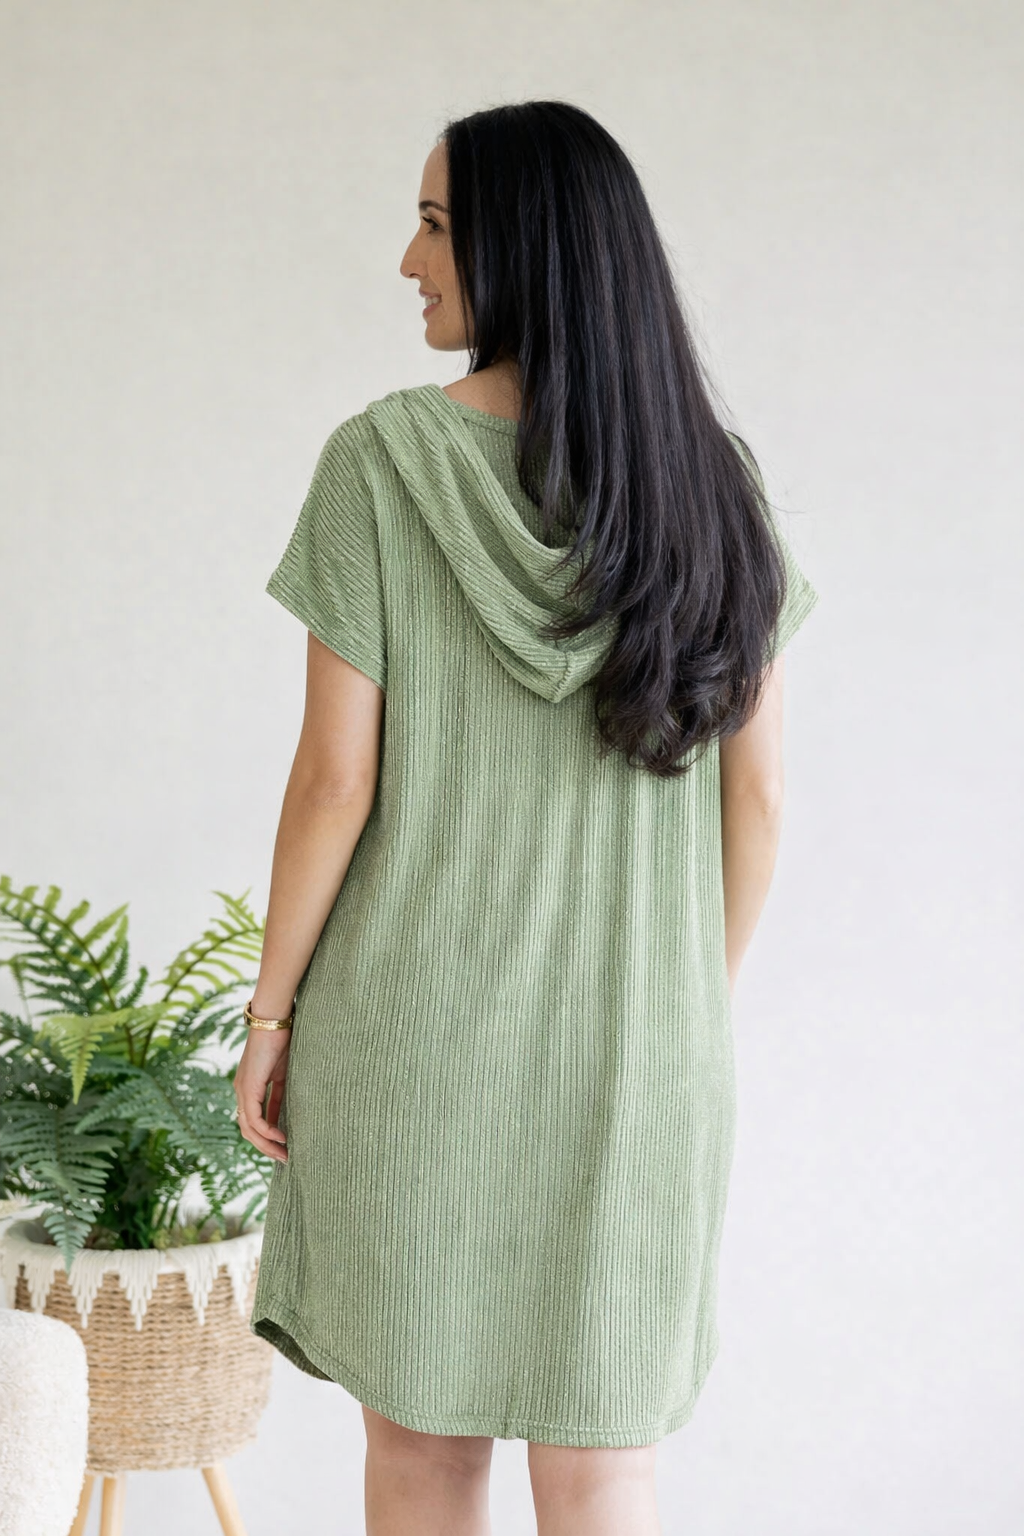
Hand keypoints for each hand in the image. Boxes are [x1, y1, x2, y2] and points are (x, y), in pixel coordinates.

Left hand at [234, 1028, 290, 1161]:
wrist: (274, 1020)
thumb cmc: (283, 1039)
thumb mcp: (285, 1072)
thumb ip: (284, 1091)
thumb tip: (295, 1110)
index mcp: (249, 1086)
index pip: (254, 1120)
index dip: (268, 1137)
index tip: (285, 1148)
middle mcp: (241, 1090)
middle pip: (248, 1130)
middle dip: (266, 1147)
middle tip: (284, 1159)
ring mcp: (243, 1089)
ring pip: (249, 1128)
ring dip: (266, 1144)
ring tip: (283, 1154)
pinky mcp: (249, 1087)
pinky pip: (254, 1118)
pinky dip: (266, 1131)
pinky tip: (281, 1137)